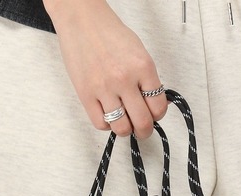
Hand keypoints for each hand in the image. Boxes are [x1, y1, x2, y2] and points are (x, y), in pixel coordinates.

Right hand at [44, 0, 166, 138]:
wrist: (82, 20)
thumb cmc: (110, 34)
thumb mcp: (139, 52)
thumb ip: (148, 79)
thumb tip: (155, 104)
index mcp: (143, 67)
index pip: (158, 107)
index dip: (157, 115)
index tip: (153, 115)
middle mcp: (124, 79)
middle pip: (142, 122)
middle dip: (145, 130)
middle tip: (142, 128)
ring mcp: (104, 88)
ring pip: (121, 128)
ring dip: (126, 129)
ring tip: (124, 121)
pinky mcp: (85, 94)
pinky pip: (100, 124)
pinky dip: (107, 124)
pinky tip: (108, 114)